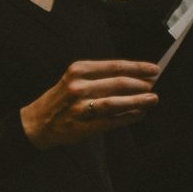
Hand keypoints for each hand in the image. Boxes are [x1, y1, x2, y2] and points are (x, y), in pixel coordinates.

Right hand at [21, 59, 161, 147]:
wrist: (36, 123)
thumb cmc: (61, 98)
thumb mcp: (75, 79)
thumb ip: (102, 77)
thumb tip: (136, 77)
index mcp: (78, 70)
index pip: (115, 66)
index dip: (137, 67)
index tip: (154, 69)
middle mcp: (78, 86)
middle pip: (118, 83)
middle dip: (141, 84)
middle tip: (155, 85)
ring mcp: (80, 107)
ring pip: (116, 103)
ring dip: (138, 101)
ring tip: (153, 99)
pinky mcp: (82, 125)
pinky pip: (110, 120)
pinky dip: (127, 117)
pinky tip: (139, 115)